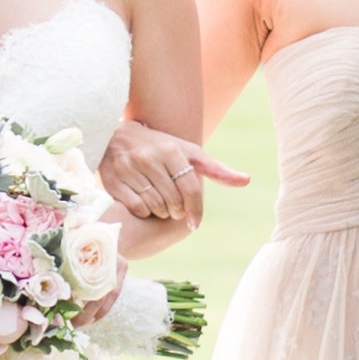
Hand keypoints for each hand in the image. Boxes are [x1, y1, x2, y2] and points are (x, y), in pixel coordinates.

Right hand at [94, 118, 248, 235]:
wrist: (118, 136)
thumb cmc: (161, 148)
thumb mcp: (188, 152)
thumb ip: (216, 169)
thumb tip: (246, 181)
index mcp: (171, 151)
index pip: (190, 188)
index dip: (195, 210)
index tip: (194, 223)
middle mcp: (149, 157)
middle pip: (172, 200)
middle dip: (177, 212)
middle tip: (174, 210)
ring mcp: (128, 167)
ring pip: (154, 206)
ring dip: (160, 212)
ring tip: (160, 206)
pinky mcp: (112, 179)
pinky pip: (136, 207)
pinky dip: (143, 212)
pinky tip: (144, 205)